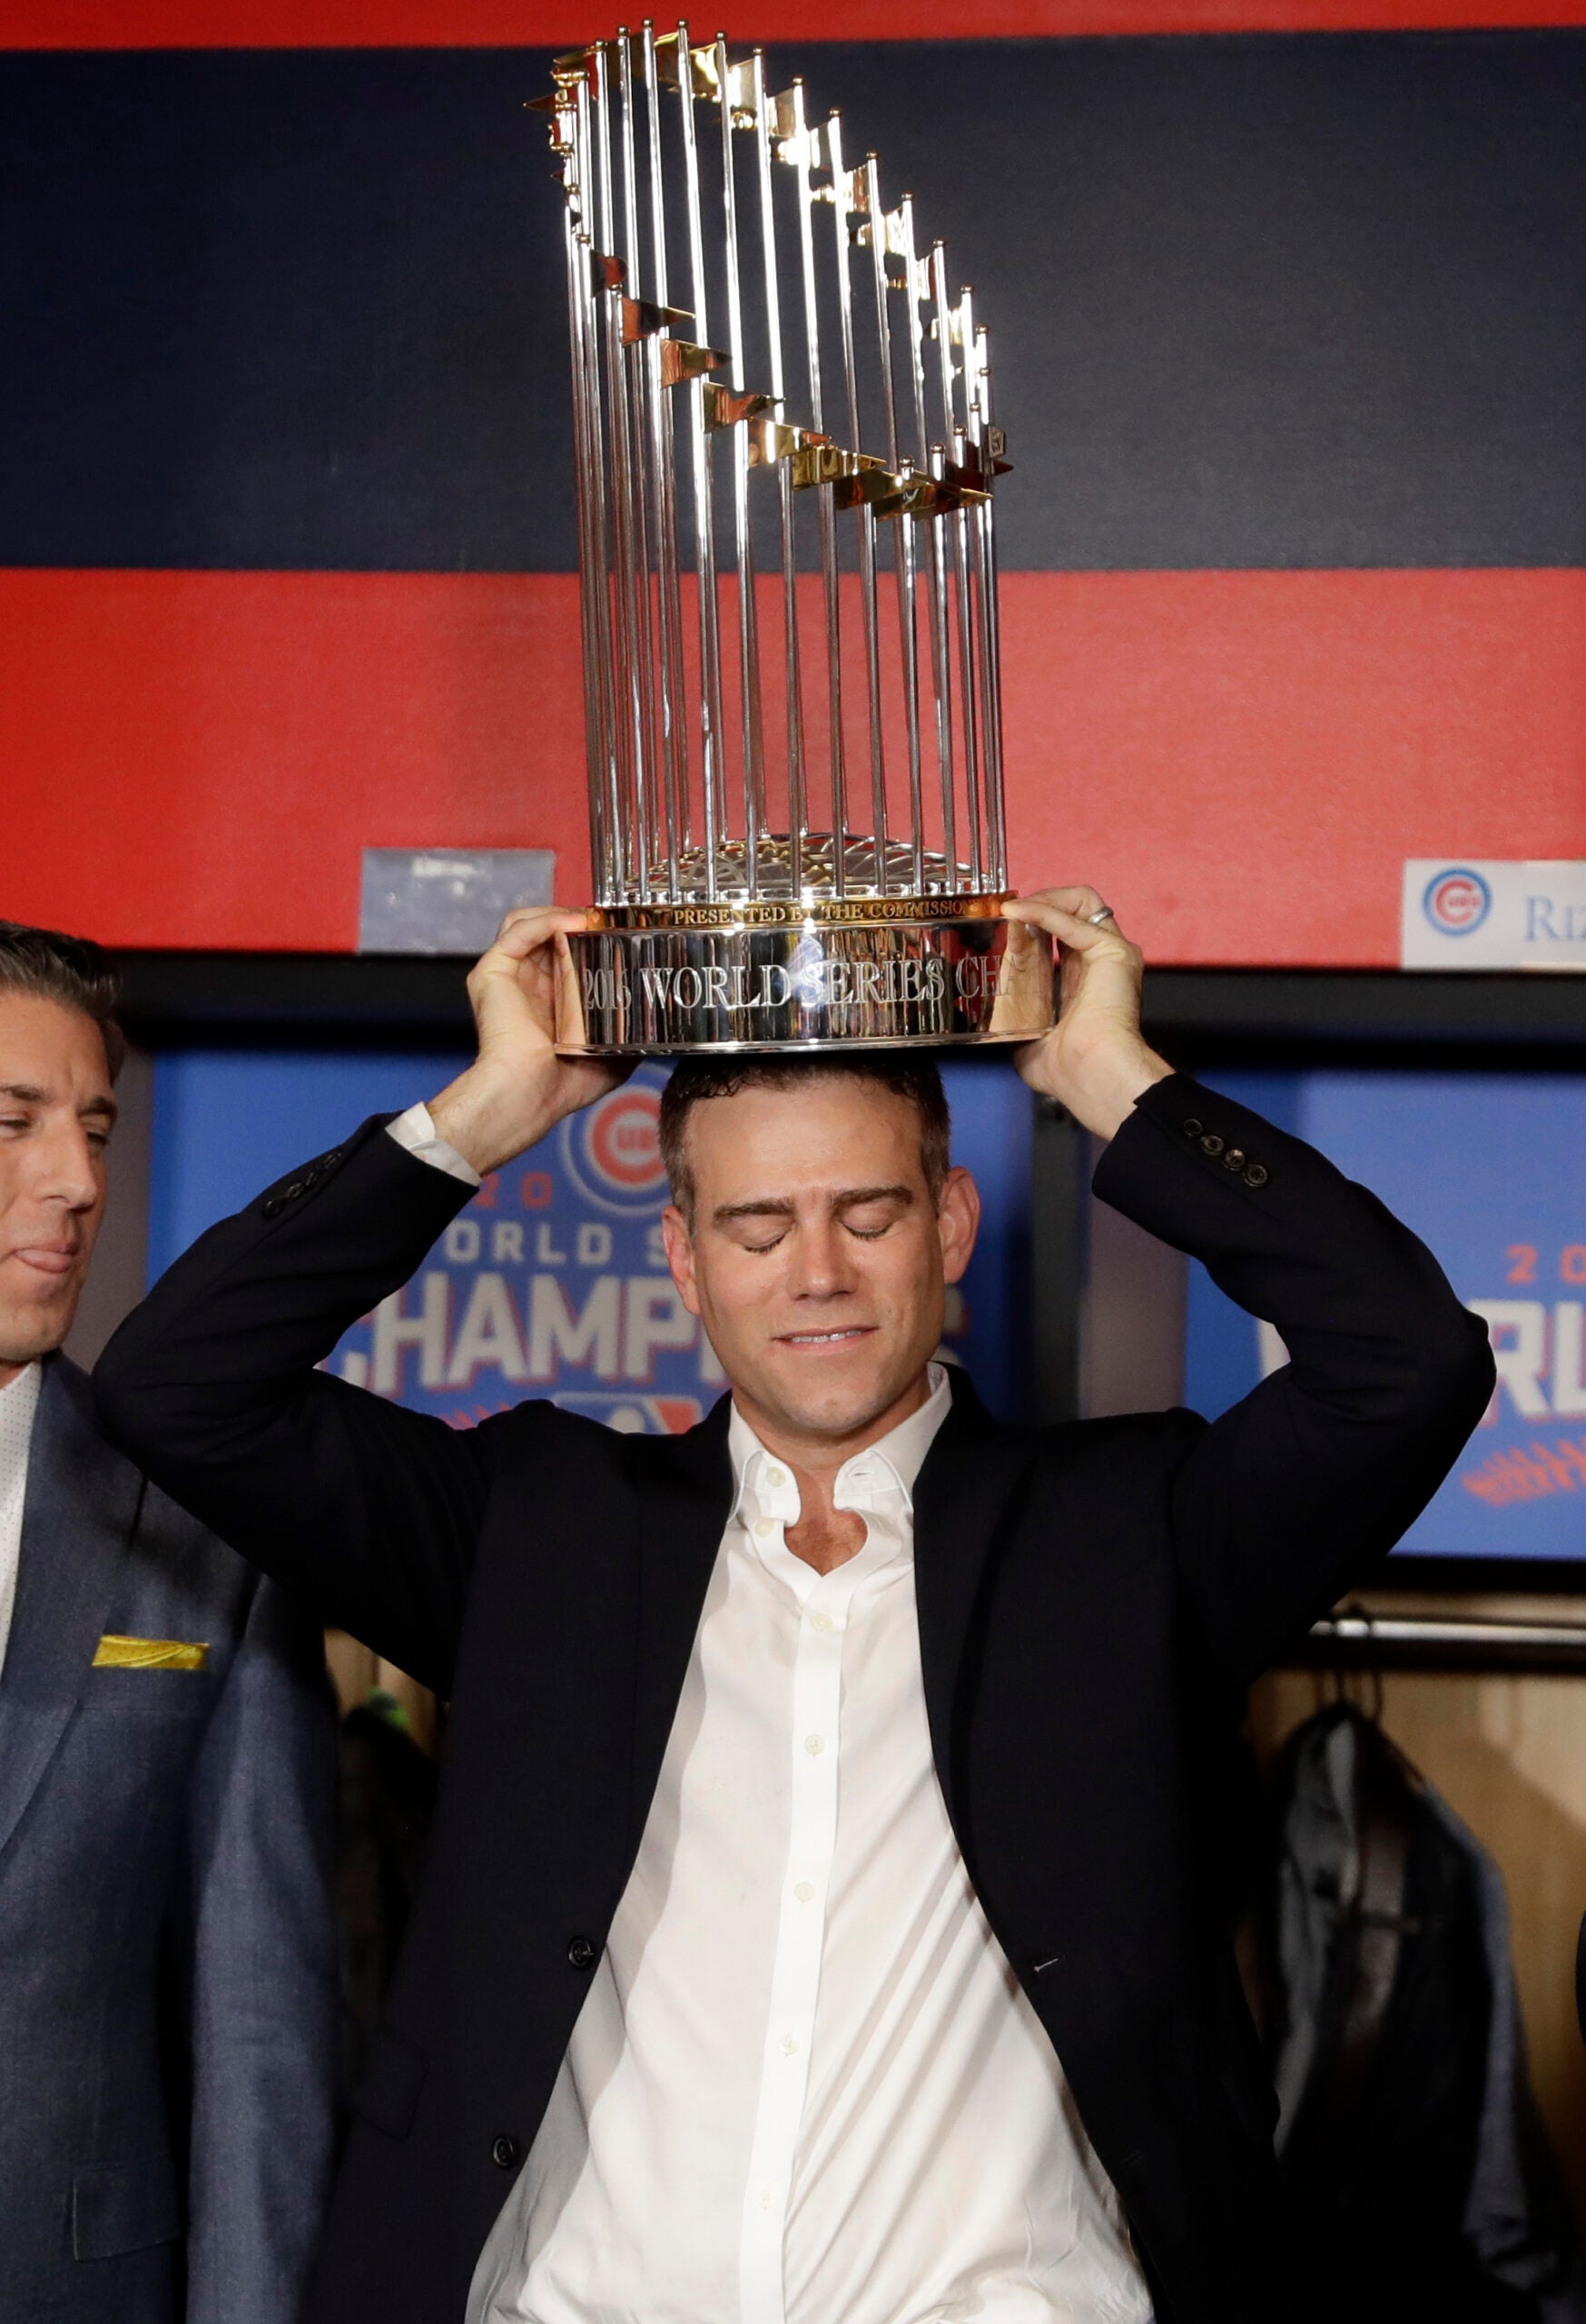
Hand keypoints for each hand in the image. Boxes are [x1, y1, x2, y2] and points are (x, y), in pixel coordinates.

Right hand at [426, 908, 630, 1174]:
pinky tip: (574, 923)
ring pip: (528, 922)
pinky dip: (547, 920)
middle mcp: (525, 980)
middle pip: (547, 930)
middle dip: (578, 919)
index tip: (619, 930)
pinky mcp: (492, 971)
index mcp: (548, 995)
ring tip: (591, 919)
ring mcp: (507, 974)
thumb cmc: (563, 1085)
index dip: (589, 935)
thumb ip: (631, 1035)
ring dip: (561, 913)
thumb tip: (664, 1027)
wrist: (530, 1093)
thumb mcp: (611, 1054)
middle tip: (609, 920)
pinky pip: (518, 930)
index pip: (564, 949)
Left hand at [1003, 887, 1171, 1140]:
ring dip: (1043, 897)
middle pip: (1074, 910)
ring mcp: (1112, 954)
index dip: (1033, 924)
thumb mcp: (1028, 1040)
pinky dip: (1042, 910)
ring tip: (1012, 907)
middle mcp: (1103, 963)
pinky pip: (1074, 918)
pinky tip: (1015, 912)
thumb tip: (993, 1022)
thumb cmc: (1068, 1071)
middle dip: (1038, 901)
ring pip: (1083, 900)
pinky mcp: (1113, 951)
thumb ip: (1015, 1022)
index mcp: (1087, 982)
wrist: (1091, 1074)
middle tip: (1006, 910)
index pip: (1061, 936)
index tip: (1003, 924)